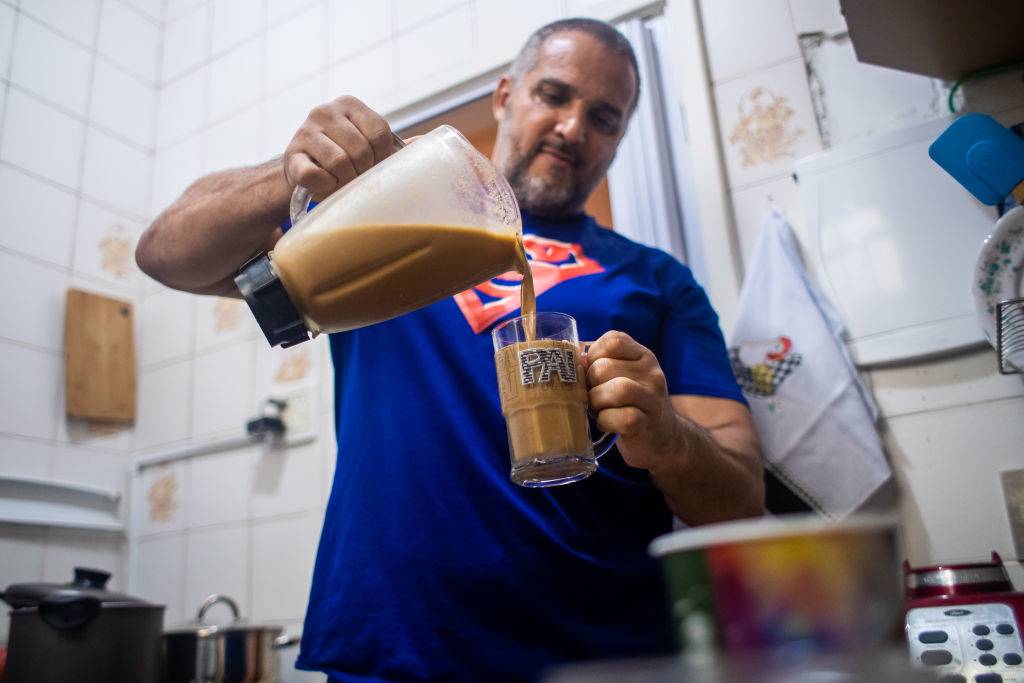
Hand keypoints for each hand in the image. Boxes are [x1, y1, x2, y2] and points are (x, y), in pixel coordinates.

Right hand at [283, 96, 400, 199]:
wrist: (303, 170)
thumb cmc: (344, 157)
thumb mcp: (368, 144)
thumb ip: (395, 144)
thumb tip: (428, 142)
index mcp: (350, 105)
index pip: (380, 133)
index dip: (383, 156)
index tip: (376, 165)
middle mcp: (325, 111)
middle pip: (362, 150)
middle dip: (364, 172)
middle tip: (358, 179)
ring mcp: (305, 132)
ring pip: (340, 164)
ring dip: (346, 181)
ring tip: (342, 182)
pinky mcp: (292, 157)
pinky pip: (316, 176)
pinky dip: (326, 188)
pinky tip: (325, 186)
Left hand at [582, 331, 681, 470]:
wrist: (662, 438)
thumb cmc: (629, 403)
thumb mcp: (620, 376)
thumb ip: (598, 362)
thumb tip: (570, 355)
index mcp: (642, 356)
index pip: (613, 340)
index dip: (593, 355)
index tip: (592, 372)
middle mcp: (652, 373)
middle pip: (604, 368)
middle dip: (588, 385)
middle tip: (592, 397)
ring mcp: (653, 399)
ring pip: (617, 389)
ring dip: (596, 402)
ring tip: (597, 410)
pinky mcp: (648, 424)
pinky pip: (624, 418)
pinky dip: (606, 422)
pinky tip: (606, 424)